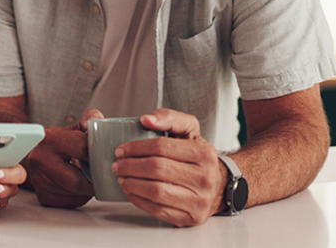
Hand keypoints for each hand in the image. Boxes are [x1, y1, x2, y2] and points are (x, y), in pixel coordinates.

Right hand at [23, 109, 102, 207]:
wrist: (34, 154)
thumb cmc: (57, 142)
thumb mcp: (72, 127)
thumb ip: (89, 120)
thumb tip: (99, 123)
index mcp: (49, 139)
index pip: (82, 149)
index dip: (98, 153)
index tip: (106, 156)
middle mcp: (39, 160)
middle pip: (78, 181)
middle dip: (94, 179)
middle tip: (104, 175)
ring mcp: (39, 181)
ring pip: (77, 193)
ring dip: (88, 189)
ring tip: (89, 177)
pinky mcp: (43, 196)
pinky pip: (71, 202)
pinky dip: (80, 196)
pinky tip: (78, 185)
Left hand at [112, 108, 225, 226]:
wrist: (218, 185)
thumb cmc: (197, 156)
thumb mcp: (189, 130)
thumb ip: (169, 118)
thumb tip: (147, 119)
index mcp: (204, 154)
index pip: (162, 147)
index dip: (136, 148)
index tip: (121, 149)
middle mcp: (205, 178)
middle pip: (157, 169)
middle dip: (131, 166)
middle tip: (117, 165)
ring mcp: (199, 201)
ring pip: (156, 192)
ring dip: (132, 184)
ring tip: (121, 178)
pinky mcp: (190, 218)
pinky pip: (158, 210)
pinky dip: (138, 200)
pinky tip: (130, 191)